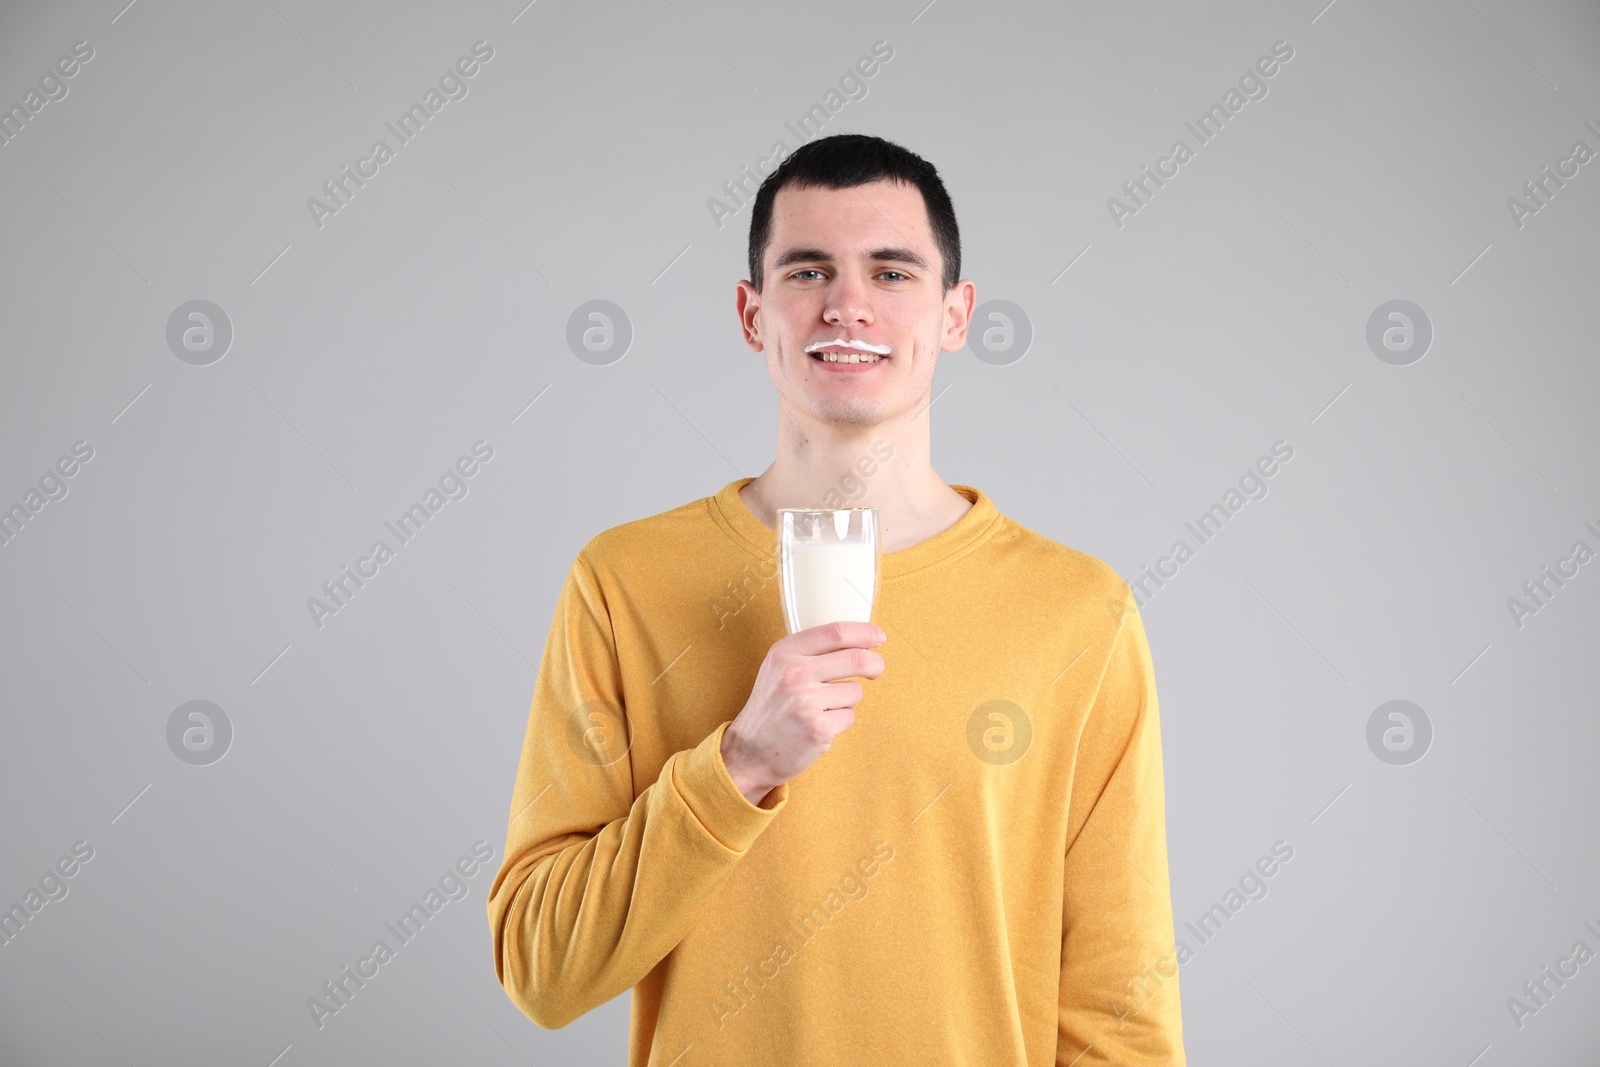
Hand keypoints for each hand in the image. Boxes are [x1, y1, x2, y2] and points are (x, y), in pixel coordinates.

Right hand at [719, 621, 887, 804]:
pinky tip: (817, 726)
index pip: (836, 632)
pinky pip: (849, 717)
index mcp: (784, 652)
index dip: (865, 632)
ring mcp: (806, 702)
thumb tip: (858, 641)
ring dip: (847, 701)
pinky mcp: (818, 729)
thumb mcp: (778, 668)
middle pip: (857, 658)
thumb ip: (810, 652)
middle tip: (876, 669)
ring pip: (855, 692)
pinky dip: (839, 722)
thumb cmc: (771, 708)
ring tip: (820, 710)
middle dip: (875, 664)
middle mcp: (794, 673)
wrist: (749, 752)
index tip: (878, 637)